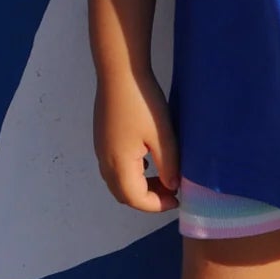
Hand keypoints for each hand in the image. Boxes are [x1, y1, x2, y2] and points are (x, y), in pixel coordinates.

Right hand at [94, 71, 180, 211]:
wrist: (120, 73)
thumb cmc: (143, 103)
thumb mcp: (162, 135)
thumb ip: (168, 164)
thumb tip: (172, 186)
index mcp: (118, 165)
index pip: (135, 199)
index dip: (157, 205)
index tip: (178, 199)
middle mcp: (105, 161)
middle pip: (123, 194)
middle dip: (148, 199)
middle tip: (172, 190)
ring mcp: (101, 149)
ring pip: (118, 182)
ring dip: (139, 186)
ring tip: (164, 176)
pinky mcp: (102, 138)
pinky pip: (115, 167)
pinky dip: (132, 173)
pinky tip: (149, 160)